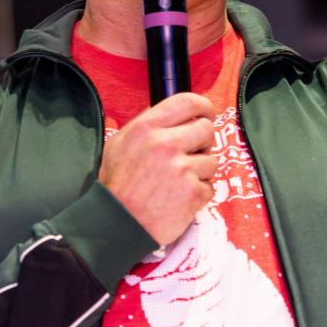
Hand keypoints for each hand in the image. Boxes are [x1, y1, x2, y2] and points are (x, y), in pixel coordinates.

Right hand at [98, 93, 217, 245]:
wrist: (114, 223)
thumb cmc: (116, 184)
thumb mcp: (120, 143)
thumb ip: (146, 125)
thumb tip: (173, 113)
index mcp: (147, 128)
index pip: (187, 102)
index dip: (203, 106)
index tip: (206, 114)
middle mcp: (165, 144)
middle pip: (206, 129)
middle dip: (203, 141)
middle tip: (192, 153)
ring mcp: (181, 169)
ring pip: (212, 160)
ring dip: (201, 171)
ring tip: (179, 181)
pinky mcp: (192, 193)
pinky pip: (209, 186)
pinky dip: (199, 193)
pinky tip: (179, 198)